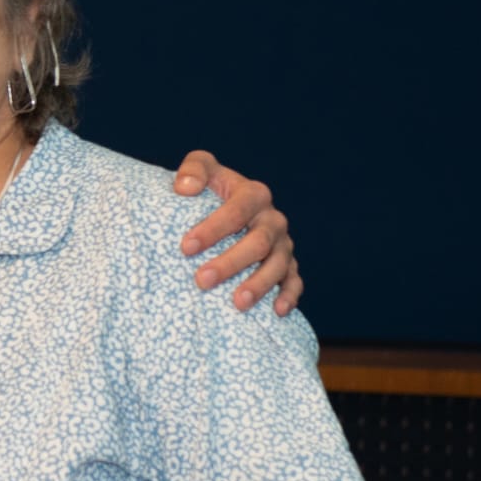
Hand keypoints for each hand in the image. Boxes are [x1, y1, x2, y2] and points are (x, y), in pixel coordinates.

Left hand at [172, 150, 300, 314]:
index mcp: (253, 194)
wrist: (224, 207)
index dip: (213, 229)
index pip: (237, 211)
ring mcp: (282, 244)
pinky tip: (277, 311)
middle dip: (230, 263)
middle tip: (201, 280)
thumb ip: (194, 169)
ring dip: (259, 285)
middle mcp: (272, 219)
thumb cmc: (209, 190)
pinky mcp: (288, 265)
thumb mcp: (201, 169)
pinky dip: (289, 295)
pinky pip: (294, 281)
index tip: (186, 247)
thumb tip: (185, 188)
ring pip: (278, 265)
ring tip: (237, 303)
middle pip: (258, 243)